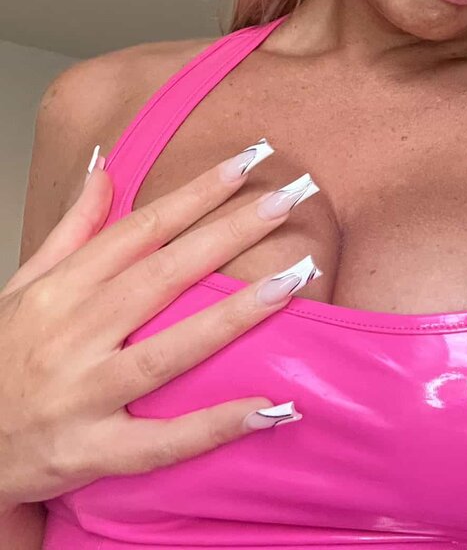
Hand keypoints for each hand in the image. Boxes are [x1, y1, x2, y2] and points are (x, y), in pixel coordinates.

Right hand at [0, 141, 319, 509]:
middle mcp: (74, 334)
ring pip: (168, 351)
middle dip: (227, 233)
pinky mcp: (90, 452)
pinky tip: (268, 407)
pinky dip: (212, 426)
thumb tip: (106, 169)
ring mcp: (83, 395)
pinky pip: (160, 442)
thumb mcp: (24, 285)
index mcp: (63, 289)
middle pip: (162, 275)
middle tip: (286, 200)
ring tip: (291, 281)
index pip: (140, 230)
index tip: (246, 163)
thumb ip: (72, 229)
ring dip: (233, 315)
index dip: (195, 194)